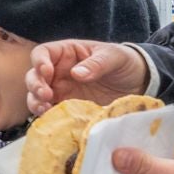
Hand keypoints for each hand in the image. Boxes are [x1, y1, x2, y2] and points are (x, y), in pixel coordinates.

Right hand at [26, 40, 147, 114]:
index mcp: (67, 53)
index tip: (46, 71)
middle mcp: (59, 72)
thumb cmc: (125, 63)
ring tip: (45, 110)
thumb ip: (96, 64)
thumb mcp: (115, 57)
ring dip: (36, 102)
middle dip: (35, 85)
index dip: (40, 61)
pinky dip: (47, 117)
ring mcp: (61, 91)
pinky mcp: (68, 108)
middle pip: (34, 75)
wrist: (139, 84)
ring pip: (36, 96)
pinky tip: (53, 120)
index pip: (43, 53)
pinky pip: (51, 112)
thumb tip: (76, 73)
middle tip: (46, 95)